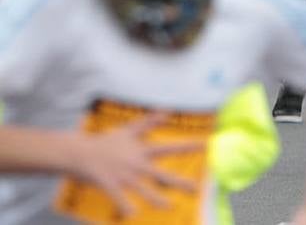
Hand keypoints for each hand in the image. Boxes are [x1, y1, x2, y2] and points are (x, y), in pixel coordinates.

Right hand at [75, 114, 203, 218]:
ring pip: (143, 189)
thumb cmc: (106, 142)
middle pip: (162, 174)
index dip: (188, 146)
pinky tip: (132, 215)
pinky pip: (119, 198)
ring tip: (170, 206)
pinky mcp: (108, 184)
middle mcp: (136, 164)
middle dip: (180, 182)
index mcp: (142, 151)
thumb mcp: (128, 130)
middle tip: (197, 188)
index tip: (206, 145)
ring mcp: (123, 175)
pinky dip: (125, 206)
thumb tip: (167, 111)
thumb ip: (149, 122)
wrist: (80, 152)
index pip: (169, 148)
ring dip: (156, 199)